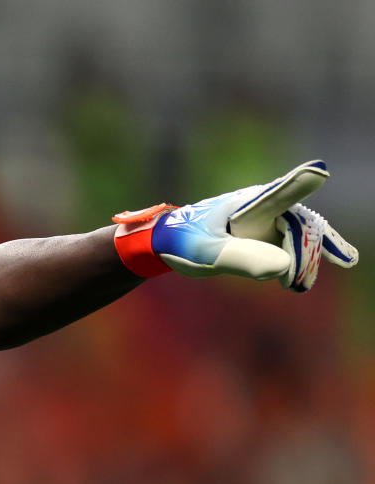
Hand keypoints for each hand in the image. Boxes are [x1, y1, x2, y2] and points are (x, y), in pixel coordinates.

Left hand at [113, 160, 357, 290]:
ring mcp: (269, 217)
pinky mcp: (269, 231)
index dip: (299, 184)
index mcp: (247, 203)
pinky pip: (299, 240)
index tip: (319, 172)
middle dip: (306, 254)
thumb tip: (284, 266)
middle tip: (296, 282)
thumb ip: (241, 258)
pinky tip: (344, 259)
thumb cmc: (184, 241)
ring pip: (304, 233)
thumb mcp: (206, 252)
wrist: (169, 240)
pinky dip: (314, 252)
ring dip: (311, 256)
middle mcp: (264, 204)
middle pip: (300, 226)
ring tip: (305, 282)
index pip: (278, 194)